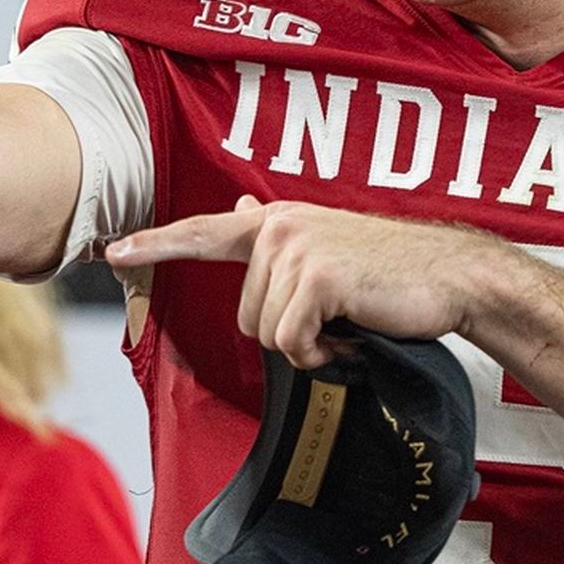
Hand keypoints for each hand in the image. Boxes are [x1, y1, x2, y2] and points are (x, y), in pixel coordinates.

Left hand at [106, 196, 488, 367]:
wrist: (451, 278)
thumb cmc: (391, 274)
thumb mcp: (328, 249)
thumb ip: (277, 236)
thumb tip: (236, 208)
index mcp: (278, 221)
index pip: (203, 232)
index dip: (155, 244)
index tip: (111, 252)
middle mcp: (280, 226)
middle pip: (244, 314)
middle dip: (286, 332)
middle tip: (333, 319)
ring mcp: (297, 248)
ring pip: (265, 333)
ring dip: (307, 345)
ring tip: (346, 324)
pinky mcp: (317, 277)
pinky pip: (291, 342)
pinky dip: (321, 355)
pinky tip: (351, 338)